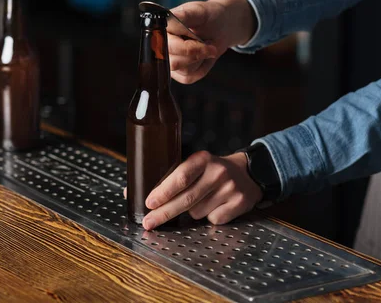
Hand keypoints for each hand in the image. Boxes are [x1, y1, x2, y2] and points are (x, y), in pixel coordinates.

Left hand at [137, 151, 262, 229]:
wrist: (249, 172)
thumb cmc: (212, 170)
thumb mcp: (194, 165)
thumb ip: (169, 177)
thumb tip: (131, 193)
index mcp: (202, 159)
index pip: (180, 176)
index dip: (163, 191)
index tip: (149, 202)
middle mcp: (217, 172)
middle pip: (186, 199)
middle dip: (164, 213)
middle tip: (149, 222)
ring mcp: (230, 189)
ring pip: (197, 212)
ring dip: (191, 212)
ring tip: (201, 199)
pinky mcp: (239, 204)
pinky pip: (213, 219)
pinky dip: (209, 217)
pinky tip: (215, 205)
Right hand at [168, 0, 256, 83]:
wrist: (220, 27)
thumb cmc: (208, 17)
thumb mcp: (198, 11)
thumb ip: (185, 15)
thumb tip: (169, 17)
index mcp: (161, 30)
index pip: (166, 46)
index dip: (186, 47)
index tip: (200, 40)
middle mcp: (161, 47)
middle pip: (173, 62)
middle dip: (196, 54)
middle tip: (208, 44)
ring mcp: (169, 62)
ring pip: (184, 71)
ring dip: (200, 59)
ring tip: (204, 45)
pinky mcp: (179, 74)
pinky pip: (189, 78)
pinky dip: (201, 68)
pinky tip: (203, 56)